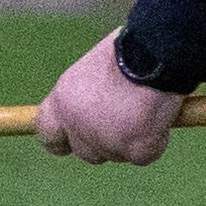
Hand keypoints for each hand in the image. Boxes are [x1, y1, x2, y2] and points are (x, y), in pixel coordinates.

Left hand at [36, 29, 184, 165]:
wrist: (154, 52)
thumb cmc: (128, 50)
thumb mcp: (93, 70)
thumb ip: (88, 96)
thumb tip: (97, 109)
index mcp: (62, 100)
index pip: (47, 133)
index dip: (62, 140)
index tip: (73, 141)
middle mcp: (77, 124)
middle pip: (86, 152)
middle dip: (104, 142)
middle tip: (125, 120)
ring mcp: (104, 140)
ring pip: (117, 154)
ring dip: (131, 140)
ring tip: (144, 108)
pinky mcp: (133, 149)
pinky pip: (144, 155)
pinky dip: (155, 141)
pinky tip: (158, 116)